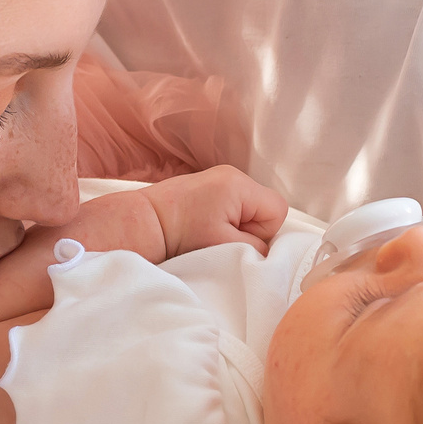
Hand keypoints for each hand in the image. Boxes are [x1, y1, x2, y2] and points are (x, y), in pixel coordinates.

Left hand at [123, 165, 288, 260]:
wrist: (145, 224)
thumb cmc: (180, 233)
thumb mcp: (225, 245)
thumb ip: (255, 247)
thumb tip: (267, 249)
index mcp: (239, 184)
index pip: (277, 210)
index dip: (263, 232)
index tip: (235, 239)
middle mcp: (232, 174)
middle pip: (263, 208)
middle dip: (248, 228)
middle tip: (220, 238)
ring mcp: (219, 177)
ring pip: (248, 208)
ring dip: (235, 225)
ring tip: (208, 232)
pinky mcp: (208, 185)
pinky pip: (232, 205)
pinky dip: (223, 219)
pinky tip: (203, 227)